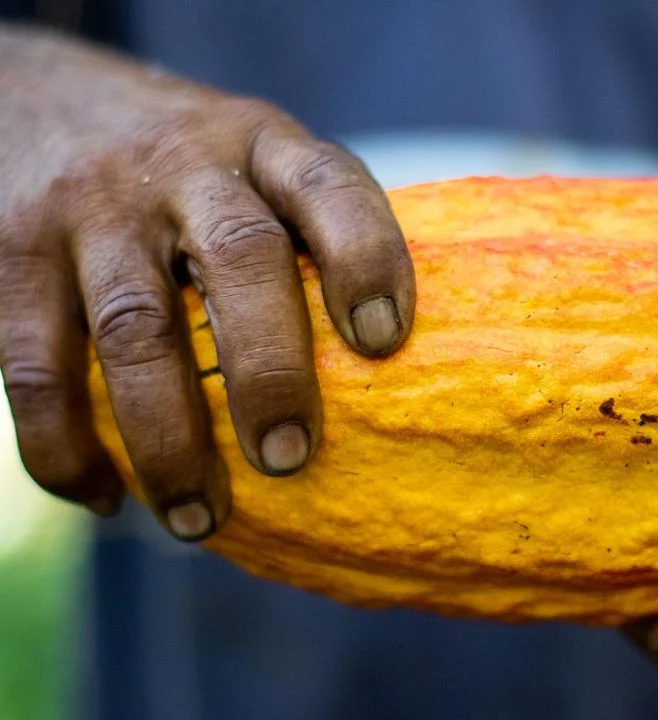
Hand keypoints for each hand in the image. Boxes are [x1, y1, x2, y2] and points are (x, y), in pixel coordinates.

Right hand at [0, 29, 414, 539]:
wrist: (36, 100)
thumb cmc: (187, 165)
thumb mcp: (255, 160)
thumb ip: (310, 233)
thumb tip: (386, 371)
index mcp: (263, 146)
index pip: (329, 188)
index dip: (367, 259)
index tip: (385, 342)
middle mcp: (184, 167)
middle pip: (240, 259)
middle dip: (269, 370)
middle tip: (288, 458)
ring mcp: (93, 210)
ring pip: (136, 331)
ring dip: (169, 440)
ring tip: (201, 520)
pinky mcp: (12, 257)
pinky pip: (34, 367)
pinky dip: (66, 447)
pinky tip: (106, 497)